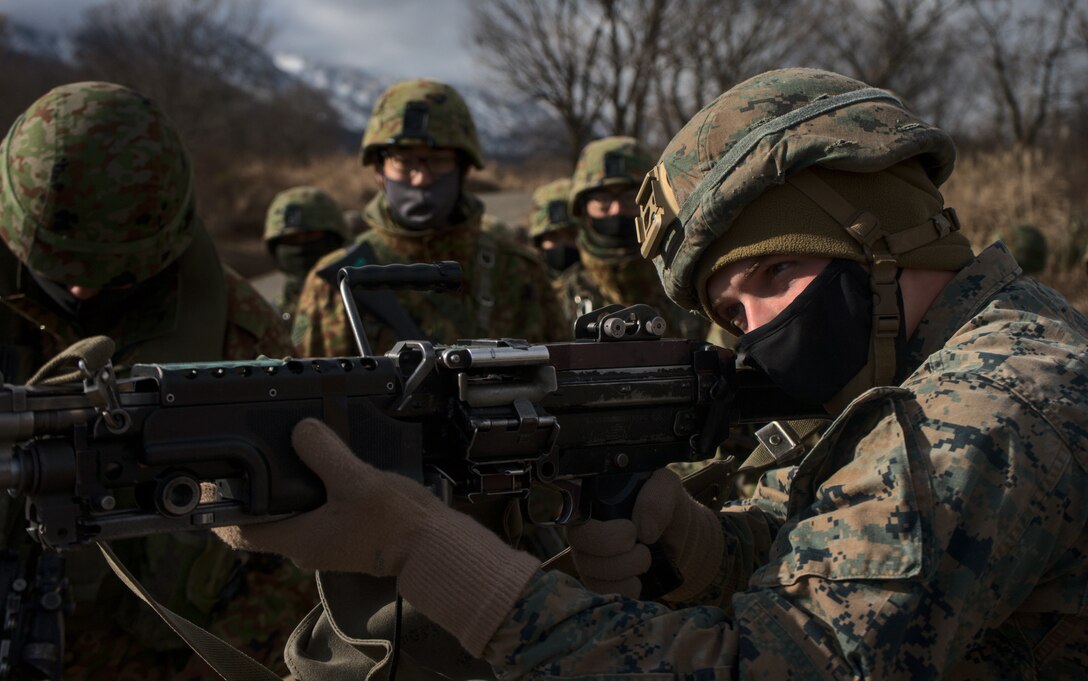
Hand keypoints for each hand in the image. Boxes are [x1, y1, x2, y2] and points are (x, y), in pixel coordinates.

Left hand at [215, 418, 539, 655]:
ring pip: (293, 515)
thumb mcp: (355, 479)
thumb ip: (324, 452)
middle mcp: (308, 546)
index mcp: (299, 539)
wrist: (434, 546)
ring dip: (286, 491)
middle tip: (249, 459)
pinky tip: (326, 467)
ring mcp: (329, 542)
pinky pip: (319, 512)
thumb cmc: (395, 524)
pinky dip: (313, 492)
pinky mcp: (348, 535)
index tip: (209, 490)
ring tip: (287, 455)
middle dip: (255, 493)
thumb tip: (300, 430)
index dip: (221, 512)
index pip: (242, 532)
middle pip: (266, 520)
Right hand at [567, 468, 723, 599]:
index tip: (632, 532)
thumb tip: (643, 531)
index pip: (573, 515)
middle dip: (616, 553)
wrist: (679, 541)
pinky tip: (639, 579)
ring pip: (590, 573)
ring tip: (646, 560)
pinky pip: (599, 592)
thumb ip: (658, 495)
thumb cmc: (668, 508)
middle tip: (643, 547)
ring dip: (626, 570)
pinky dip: (625, 589)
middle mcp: (583, 529)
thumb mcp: (670, 489)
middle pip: (579, 548)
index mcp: (593, 501)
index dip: (601, 533)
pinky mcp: (596, 582)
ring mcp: (586, 557)